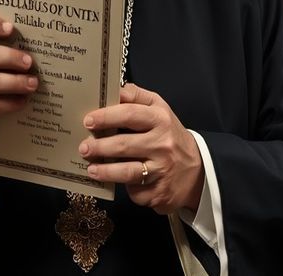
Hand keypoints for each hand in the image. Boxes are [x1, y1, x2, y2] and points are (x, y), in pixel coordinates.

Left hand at [80, 84, 203, 214]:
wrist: (198, 170)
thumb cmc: (169, 135)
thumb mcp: (158, 109)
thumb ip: (136, 96)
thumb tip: (113, 90)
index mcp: (160, 120)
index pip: (130, 114)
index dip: (106, 117)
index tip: (88, 121)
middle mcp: (163, 145)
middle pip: (124, 145)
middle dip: (99, 147)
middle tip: (84, 148)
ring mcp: (162, 170)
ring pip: (127, 172)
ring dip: (105, 171)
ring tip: (91, 169)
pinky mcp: (160, 192)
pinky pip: (136, 191)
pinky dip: (124, 188)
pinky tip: (116, 183)